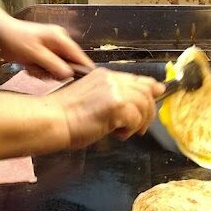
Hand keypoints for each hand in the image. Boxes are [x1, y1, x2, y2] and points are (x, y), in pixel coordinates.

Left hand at [0, 17, 93, 78]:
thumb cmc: (15, 39)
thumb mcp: (34, 53)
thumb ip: (52, 63)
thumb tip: (69, 74)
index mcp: (60, 38)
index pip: (79, 55)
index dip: (83, 69)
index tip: (84, 83)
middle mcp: (59, 42)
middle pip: (68, 64)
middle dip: (55, 72)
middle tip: (41, 73)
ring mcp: (51, 47)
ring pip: (57, 67)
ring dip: (45, 72)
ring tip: (32, 68)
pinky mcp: (44, 53)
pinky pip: (48, 66)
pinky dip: (39, 70)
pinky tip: (29, 66)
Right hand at [47, 68, 164, 146]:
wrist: (52, 119)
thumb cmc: (66, 115)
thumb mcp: (93, 99)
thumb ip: (115, 98)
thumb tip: (132, 103)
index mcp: (105, 76)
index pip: (138, 79)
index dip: (151, 89)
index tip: (157, 96)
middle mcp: (112, 79)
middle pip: (146, 92)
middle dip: (148, 111)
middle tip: (140, 128)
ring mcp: (115, 91)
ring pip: (144, 105)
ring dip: (139, 122)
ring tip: (125, 132)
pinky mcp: (116, 105)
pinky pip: (136, 118)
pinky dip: (130, 130)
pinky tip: (117, 134)